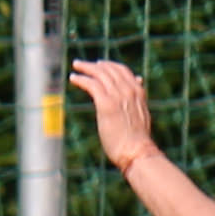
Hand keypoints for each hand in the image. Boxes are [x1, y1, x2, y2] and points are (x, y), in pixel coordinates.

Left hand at [68, 58, 159, 175]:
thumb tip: (136, 90)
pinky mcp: (106, 104)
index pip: (123, 71)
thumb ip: (136, 101)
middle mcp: (128, 90)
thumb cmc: (138, 140)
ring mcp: (118, 96)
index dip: (110, 66)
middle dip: (94, 65)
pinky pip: (91, 84)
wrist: (137, 151)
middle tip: (81, 64)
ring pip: (99, 74)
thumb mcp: (140, 115)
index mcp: (138, 92)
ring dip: (86, 68)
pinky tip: (73, 78)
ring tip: (76, 65)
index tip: (99, 64)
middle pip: (109, 70)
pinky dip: (81, 79)